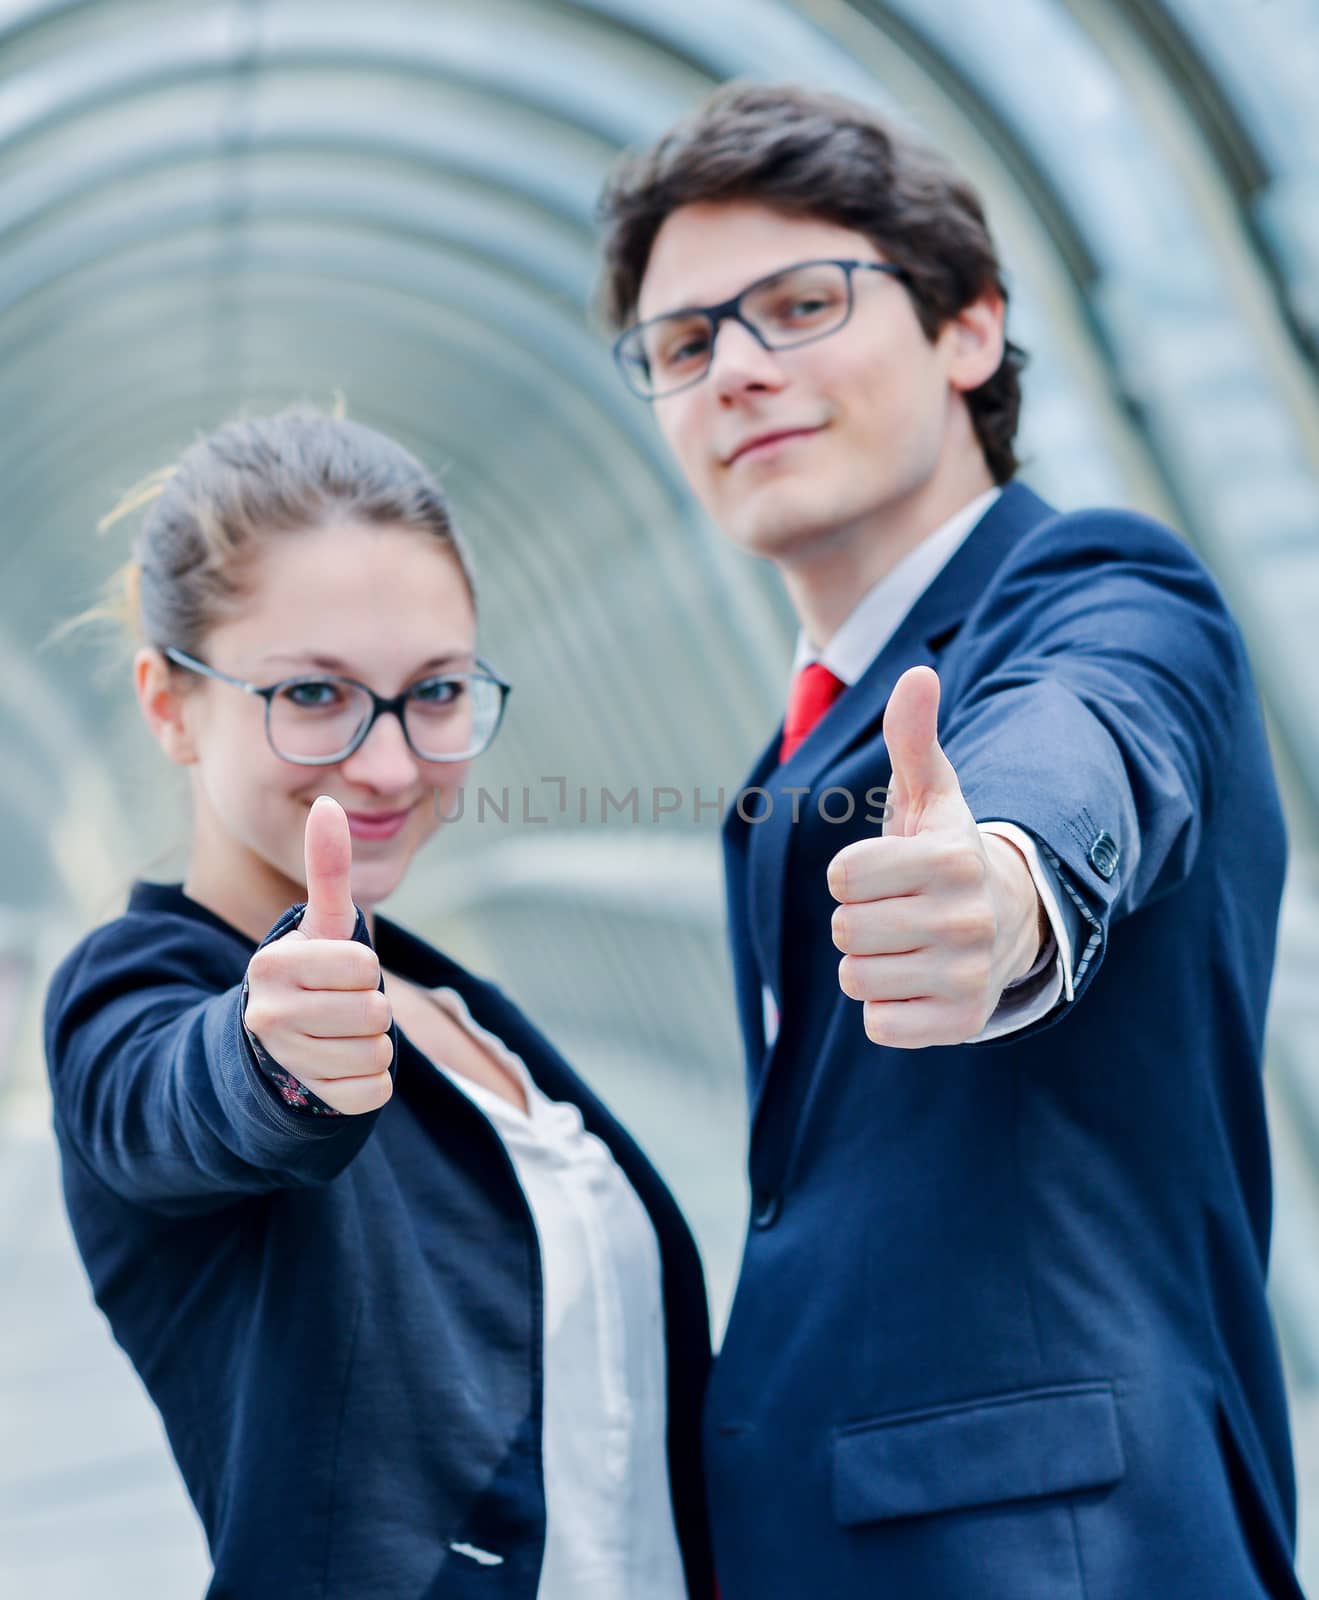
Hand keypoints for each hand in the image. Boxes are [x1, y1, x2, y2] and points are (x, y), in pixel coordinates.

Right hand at [242, 795, 394, 1112]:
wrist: (280, 1041)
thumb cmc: (314, 971)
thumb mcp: (322, 923)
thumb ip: (327, 866)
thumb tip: (328, 803)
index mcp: (272, 965)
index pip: (363, 966)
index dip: (364, 968)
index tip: (340, 972)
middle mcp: (267, 1015)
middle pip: (374, 1013)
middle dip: (372, 1007)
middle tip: (343, 1005)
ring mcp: (285, 1063)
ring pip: (376, 1054)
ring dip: (372, 1044)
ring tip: (341, 1034)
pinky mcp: (310, 1101)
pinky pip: (373, 1094)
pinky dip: (370, 1082)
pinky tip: (341, 1067)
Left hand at [827, 665, 1044, 1048]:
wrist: (1012, 924)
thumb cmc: (948, 855)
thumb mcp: (932, 795)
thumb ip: (913, 737)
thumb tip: (918, 672)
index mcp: (953, 858)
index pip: (843, 874)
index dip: (854, 873)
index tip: (889, 871)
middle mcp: (967, 919)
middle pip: (845, 929)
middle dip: (859, 920)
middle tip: (899, 912)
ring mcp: (968, 976)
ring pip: (856, 979)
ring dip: (870, 964)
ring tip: (909, 946)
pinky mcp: (961, 1024)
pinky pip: (878, 1024)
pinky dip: (887, 1010)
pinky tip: (918, 983)